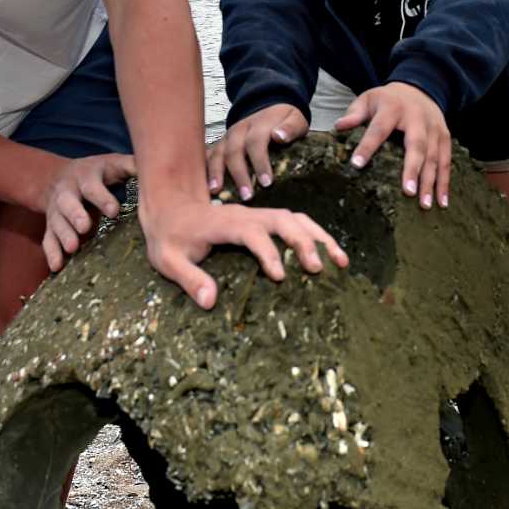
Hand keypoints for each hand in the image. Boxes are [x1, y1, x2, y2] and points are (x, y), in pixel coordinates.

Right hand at [40, 153, 136, 270]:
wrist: (60, 177)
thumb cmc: (97, 174)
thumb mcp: (112, 164)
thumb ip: (130, 165)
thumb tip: (155, 166)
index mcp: (85, 176)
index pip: (91, 186)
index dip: (101, 198)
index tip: (113, 211)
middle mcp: (67, 192)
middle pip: (67, 202)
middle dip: (75, 215)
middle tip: (85, 227)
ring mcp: (56, 210)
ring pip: (56, 222)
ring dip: (63, 235)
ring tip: (72, 248)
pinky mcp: (51, 226)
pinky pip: (48, 239)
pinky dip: (52, 253)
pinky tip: (57, 267)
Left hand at [140, 196, 349, 309]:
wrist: (171, 206)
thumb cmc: (169, 236)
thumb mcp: (166, 259)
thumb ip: (187, 278)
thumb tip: (210, 302)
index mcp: (223, 223)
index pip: (251, 232)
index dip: (268, 252)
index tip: (280, 277)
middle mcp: (246, 215)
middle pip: (282, 220)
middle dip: (303, 242)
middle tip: (318, 270)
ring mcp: (258, 215)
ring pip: (296, 218)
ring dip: (319, 237)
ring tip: (341, 261)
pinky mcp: (264, 220)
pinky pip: (295, 222)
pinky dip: (316, 235)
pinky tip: (331, 254)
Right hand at [206, 104, 307, 201]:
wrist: (270, 108)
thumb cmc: (284, 121)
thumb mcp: (295, 119)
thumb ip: (290, 128)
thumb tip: (279, 136)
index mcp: (258, 124)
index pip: (256, 142)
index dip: (260, 162)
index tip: (267, 183)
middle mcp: (239, 130)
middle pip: (234, 151)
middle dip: (239, 174)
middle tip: (247, 196)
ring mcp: (227, 137)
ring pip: (217, 153)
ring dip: (216, 173)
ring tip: (216, 191)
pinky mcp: (220, 145)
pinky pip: (208, 156)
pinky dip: (204, 168)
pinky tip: (203, 184)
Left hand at [335, 81, 451, 208]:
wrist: (420, 87)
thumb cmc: (388, 99)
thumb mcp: (368, 99)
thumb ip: (354, 113)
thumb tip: (338, 127)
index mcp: (393, 108)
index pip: (378, 129)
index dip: (367, 146)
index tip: (356, 164)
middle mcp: (417, 118)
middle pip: (416, 145)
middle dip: (412, 169)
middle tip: (407, 192)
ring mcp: (434, 128)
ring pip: (434, 156)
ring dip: (430, 181)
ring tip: (425, 204)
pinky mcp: (445, 137)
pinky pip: (447, 161)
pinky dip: (445, 182)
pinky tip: (442, 202)